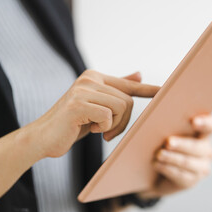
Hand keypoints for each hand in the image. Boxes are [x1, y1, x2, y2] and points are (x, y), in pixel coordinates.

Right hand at [28, 70, 159, 157]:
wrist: (44, 138)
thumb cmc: (73, 124)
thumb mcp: (97, 107)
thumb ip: (116, 91)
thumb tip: (139, 73)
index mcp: (95, 78)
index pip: (129, 84)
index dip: (149, 89)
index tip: (167, 90)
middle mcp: (89, 78)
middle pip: (128, 100)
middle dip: (123, 122)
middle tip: (108, 131)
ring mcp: (82, 89)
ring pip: (122, 107)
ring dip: (114, 126)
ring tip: (99, 131)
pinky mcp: (78, 104)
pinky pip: (108, 116)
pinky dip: (103, 129)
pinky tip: (88, 129)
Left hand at [138, 114, 211, 198]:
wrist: (158, 173)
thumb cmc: (164, 145)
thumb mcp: (168, 134)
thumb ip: (170, 128)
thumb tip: (160, 125)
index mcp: (204, 133)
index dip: (205, 123)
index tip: (193, 122)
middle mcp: (207, 150)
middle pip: (196, 146)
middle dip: (181, 144)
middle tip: (168, 142)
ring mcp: (202, 167)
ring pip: (187, 162)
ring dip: (171, 158)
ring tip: (159, 154)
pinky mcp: (192, 181)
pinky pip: (180, 175)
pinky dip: (167, 168)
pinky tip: (157, 164)